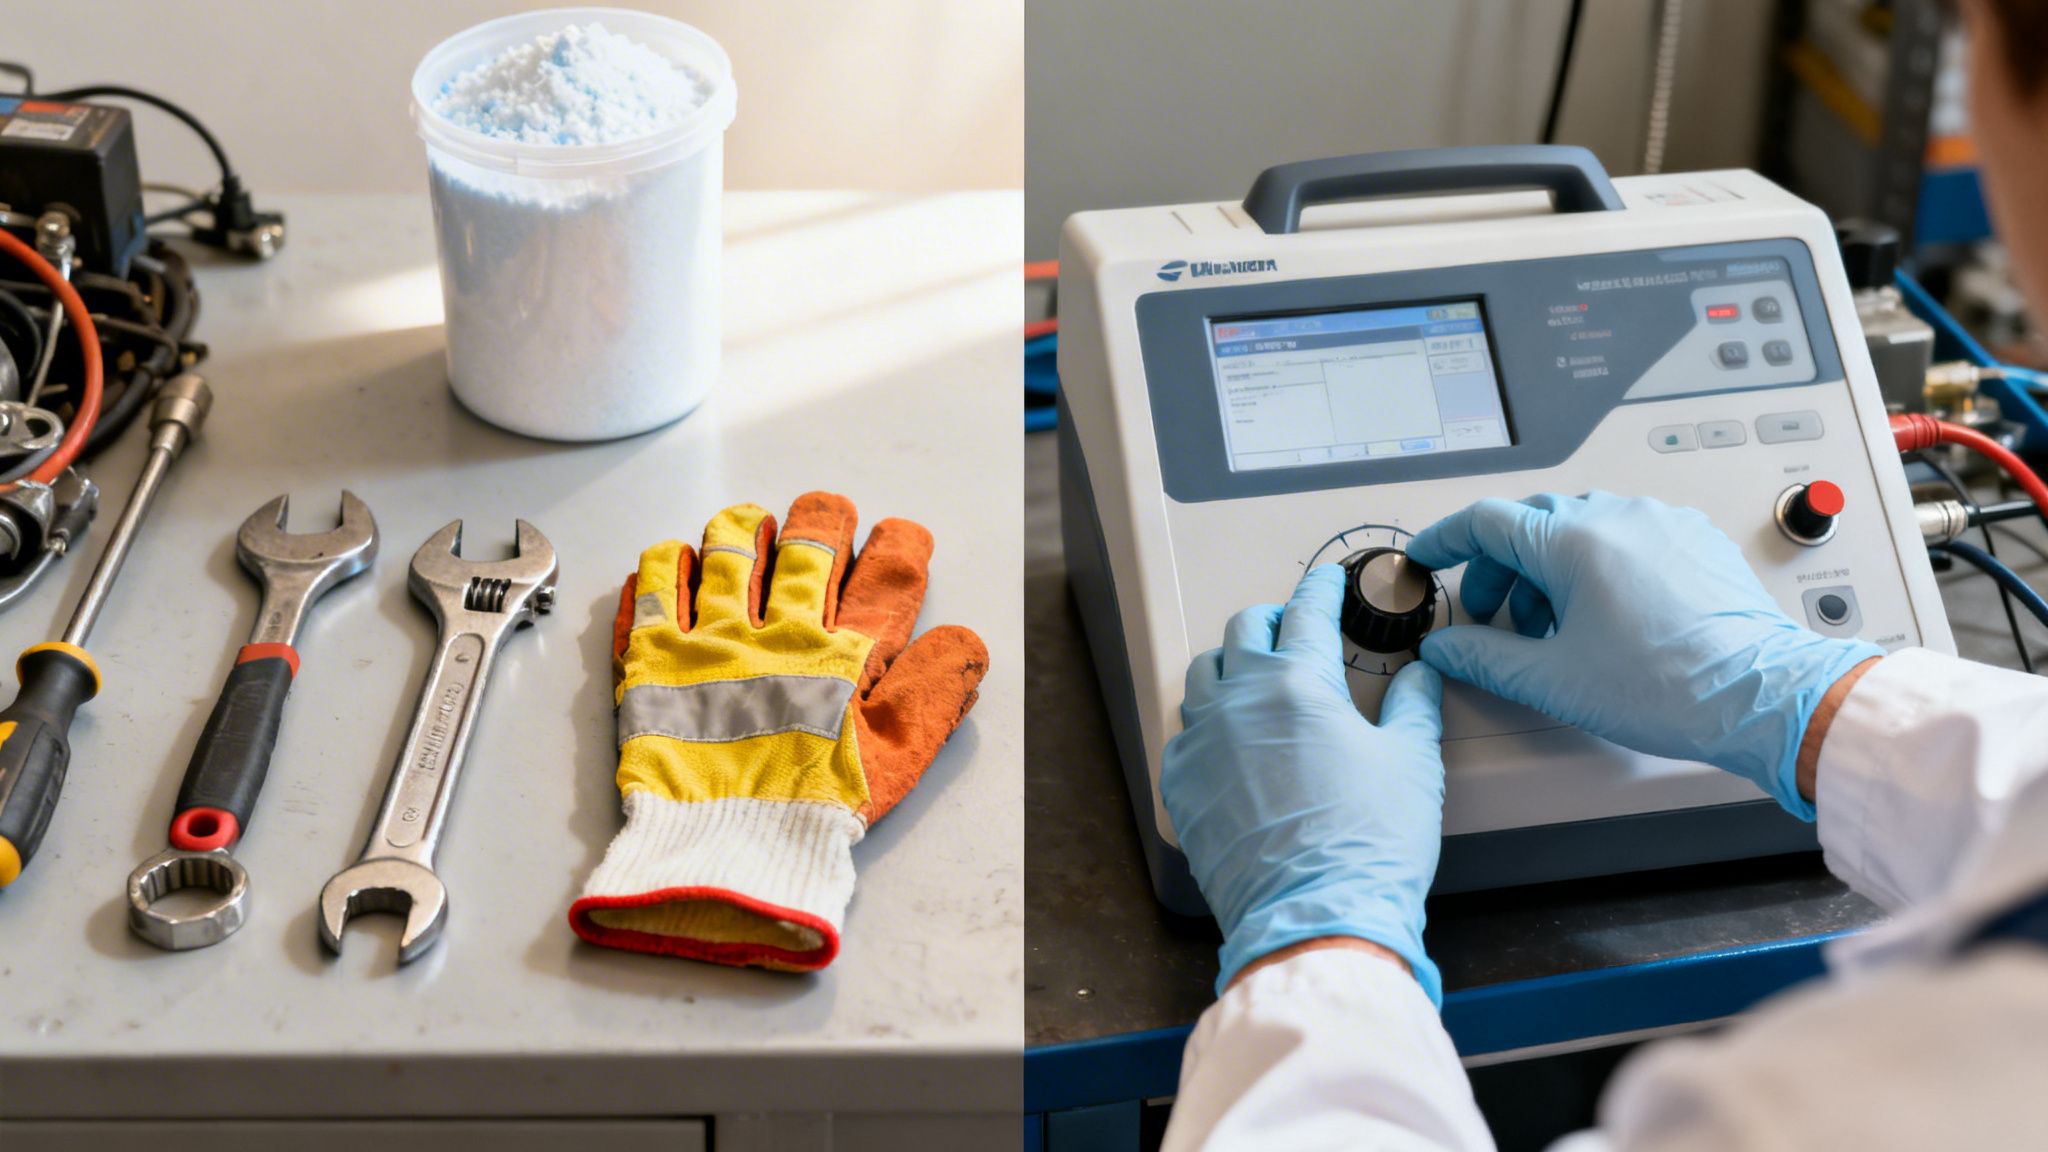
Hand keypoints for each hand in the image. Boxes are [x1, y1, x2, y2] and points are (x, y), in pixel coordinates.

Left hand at [1162, 564, 1446, 1004]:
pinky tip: (1228, 740)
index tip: (1325, 581)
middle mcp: (1239, 700)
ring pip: (1203, 675)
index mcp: (1298, 682)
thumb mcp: (1413, 763)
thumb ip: (1414, 705)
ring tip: (1254, 675)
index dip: (1320, 589)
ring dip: (1231, 664)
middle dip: (1271, 619)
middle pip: (1244, 630)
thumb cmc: (1368, 842)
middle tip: (1291, 626)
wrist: (1315, 914)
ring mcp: (1202, 742)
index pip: (1308, 612)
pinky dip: (1208, 725)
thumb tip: (1421, 673)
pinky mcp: (1181, 784)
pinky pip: (1185, 734)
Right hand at [1405, 492, 1880, 819]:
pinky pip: (1627, 536)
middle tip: (1493, 618)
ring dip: (1549, 570)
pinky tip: (1607, 616)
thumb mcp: (1554, 680)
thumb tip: (1443, 647)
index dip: (1444, 540)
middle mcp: (1617, 517)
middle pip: (1530, 523)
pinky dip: (1598, 566)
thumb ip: (1483, 657)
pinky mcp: (1694, 539)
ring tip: (1556, 628)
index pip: (1484, 521)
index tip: (1427, 557)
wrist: (1761, 696)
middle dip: (1500, 568)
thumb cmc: (1669, 687)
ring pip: (1579, 528)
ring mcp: (1661, 523)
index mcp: (1573, 541)